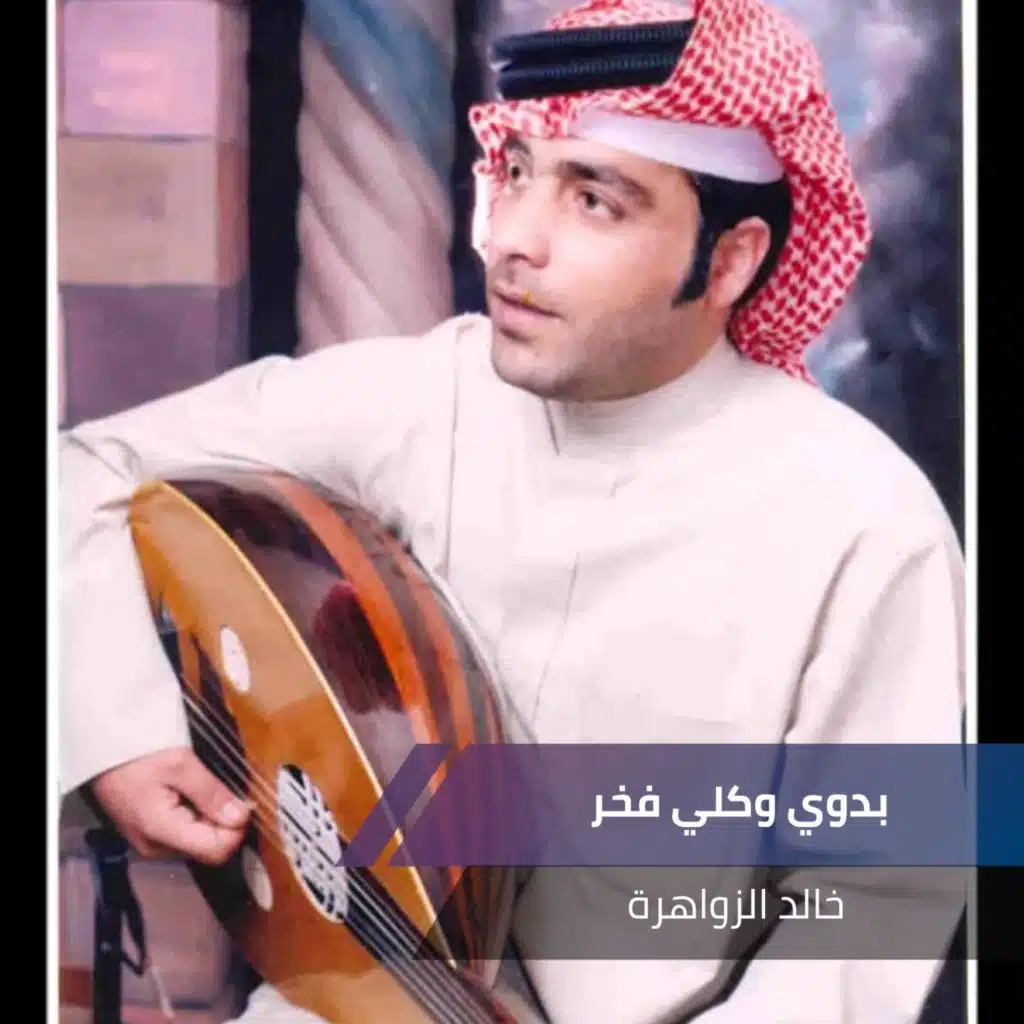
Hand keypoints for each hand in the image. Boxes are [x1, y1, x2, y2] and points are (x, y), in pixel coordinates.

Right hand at [89, 746, 250, 864]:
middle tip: (222, 788)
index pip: (216, 851)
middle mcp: (156, 846)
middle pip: (209, 847)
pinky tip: (190, 792)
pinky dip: (197, 814)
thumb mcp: (180, 765)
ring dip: (211, 817)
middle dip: (224, 821)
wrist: (100, 749)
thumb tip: (240, 817)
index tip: (243, 802)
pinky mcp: (151, 832)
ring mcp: (152, 841)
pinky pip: (185, 832)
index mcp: (162, 832)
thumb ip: (211, 794)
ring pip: (199, 840)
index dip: (236, 828)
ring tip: (202, 786)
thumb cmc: (134, 754)